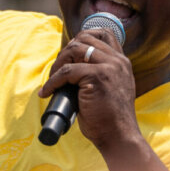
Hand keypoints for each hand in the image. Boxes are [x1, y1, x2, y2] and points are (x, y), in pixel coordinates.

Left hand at [38, 28, 141, 150]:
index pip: (104, 33)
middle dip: (66, 51)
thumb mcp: (111, 88)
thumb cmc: (110, 118)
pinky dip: (53, 81)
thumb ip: (100, 73)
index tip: (69, 53)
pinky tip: (48, 91)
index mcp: (122, 62)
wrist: (119, 137)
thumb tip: (70, 66)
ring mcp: (109, 67)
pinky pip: (67, 72)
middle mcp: (118, 61)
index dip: (83, 38)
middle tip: (57, 71)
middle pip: (84, 38)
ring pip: (74, 50)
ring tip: (52, 80)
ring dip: (58, 64)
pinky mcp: (98, 77)